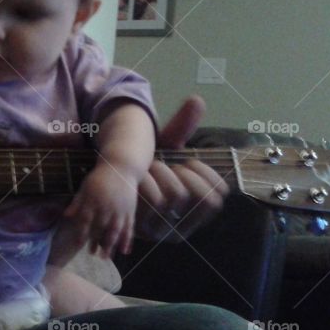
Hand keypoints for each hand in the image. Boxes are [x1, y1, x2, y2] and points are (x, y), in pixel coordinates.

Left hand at [64, 163, 137, 257]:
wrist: (121, 167)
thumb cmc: (100, 177)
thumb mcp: (85, 187)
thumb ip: (77, 202)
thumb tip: (66, 216)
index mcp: (93, 201)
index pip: (85, 220)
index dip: (81, 233)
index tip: (78, 244)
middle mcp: (107, 207)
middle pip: (101, 228)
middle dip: (96, 243)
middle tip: (92, 255)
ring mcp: (120, 210)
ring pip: (115, 231)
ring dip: (111, 245)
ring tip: (107, 257)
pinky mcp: (130, 211)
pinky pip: (129, 228)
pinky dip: (127, 240)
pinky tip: (125, 251)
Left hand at [135, 96, 229, 241]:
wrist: (112, 185)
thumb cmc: (146, 170)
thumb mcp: (165, 151)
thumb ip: (181, 127)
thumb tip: (196, 99)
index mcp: (194, 213)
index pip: (216, 200)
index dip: (205, 177)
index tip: (189, 161)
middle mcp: (179, 227)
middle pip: (190, 194)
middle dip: (175, 171)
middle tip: (163, 164)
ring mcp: (157, 230)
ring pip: (169, 197)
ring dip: (158, 173)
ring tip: (149, 168)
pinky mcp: (137, 229)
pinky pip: (148, 202)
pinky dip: (144, 184)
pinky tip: (137, 177)